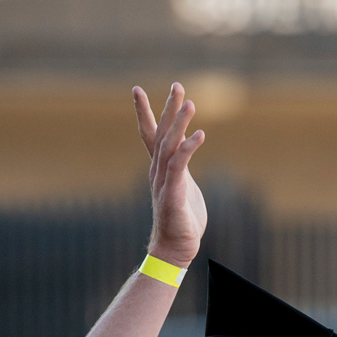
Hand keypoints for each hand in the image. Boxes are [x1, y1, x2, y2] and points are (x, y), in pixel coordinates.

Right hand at [133, 83, 206, 266]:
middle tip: (177, 86)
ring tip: (190, 102)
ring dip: (178, 123)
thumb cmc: (181, 221)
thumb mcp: (182, 187)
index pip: (150, 135)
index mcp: (160, 168)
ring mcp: (164, 182)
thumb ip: (181, 168)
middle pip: (161, 134)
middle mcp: (158, 172)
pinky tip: (200, 135)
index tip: (137, 90)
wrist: (174, 249)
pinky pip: (180, 166)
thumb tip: (184, 153)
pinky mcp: (173, 194)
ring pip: (169, 146)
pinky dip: (188, 149)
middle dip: (168, 109)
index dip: (145, 112)